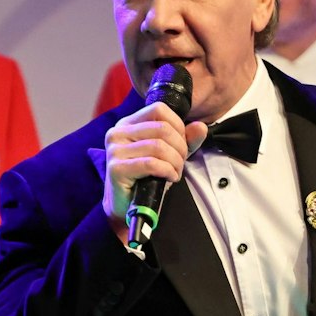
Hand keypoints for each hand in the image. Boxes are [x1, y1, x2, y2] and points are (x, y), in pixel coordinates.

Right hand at [102, 102, 206, 233]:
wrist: (126, 205)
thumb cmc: (146, 177)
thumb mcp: (170, 153)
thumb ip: (186, 139)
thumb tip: (201, 127)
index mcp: (128, 124)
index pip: (159, 110)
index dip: (178, 126)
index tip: (180, 145)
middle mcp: (118, 133)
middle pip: (162, 129)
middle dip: (180, 148)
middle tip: (180, 163)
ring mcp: (115, 150)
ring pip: (159, 146)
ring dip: (175, 162)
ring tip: (174, 172)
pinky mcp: (116, 168)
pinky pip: (151, 164)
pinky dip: (167, 171)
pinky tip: (168, 178)